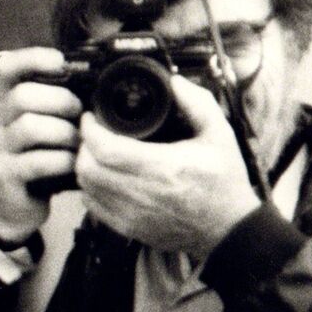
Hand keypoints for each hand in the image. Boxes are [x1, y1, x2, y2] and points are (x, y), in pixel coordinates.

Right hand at [0, 47, 81, 243]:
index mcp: (6, 105)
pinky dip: (62, 161)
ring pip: (29, 127)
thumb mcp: (44, 133)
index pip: (7, 68)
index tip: (61, 63)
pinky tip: (73, 165)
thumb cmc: (37, 165)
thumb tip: (96, 88)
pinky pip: (37, 162)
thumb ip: (58, 111)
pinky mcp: (5, 176)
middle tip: (80, 114)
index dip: (33, 58)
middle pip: (22, 96)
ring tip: (79, 143)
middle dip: (60, 101)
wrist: (12, 210)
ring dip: (63, 133)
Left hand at [75, 75, 261, 255]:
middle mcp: (143, 193)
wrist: (227, 228)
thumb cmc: (224, 181)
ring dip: (86, 167)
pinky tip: (104, 178)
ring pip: (87, 188)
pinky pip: (93, 207)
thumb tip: (173, 81)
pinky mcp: (129, 229)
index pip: (106, 149)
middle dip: (84, 146)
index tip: (92, 117)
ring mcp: (133, 215)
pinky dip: (91, 189)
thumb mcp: (219, 134)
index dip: (90, 130)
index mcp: (163, 167)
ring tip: (97, 153)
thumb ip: (197, 103)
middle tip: (94, 133)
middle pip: (88, 168)